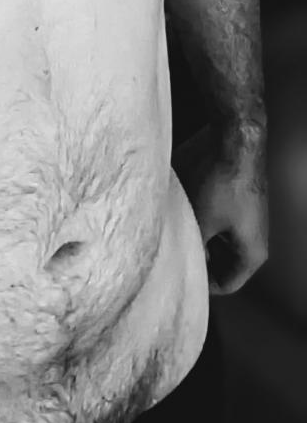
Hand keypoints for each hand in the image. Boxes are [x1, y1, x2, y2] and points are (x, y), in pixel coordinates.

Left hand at [172, 123, 267, 295]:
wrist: (235, 137)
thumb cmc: (220, 180)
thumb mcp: (197, 219)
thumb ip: (188, 245)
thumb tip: (172, 258)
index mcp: (251, 254)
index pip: (224, 285)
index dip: (197, 283)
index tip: (173, 275)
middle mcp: (255, 240)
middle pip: (220, 263)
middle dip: (194, 256)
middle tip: (167, 251)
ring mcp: (247, 219)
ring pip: (216, 241)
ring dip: (195, 236)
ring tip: (170, 229)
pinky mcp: (238, 201)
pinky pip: (216, 221)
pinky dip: (199, 219)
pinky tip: (178, 209)